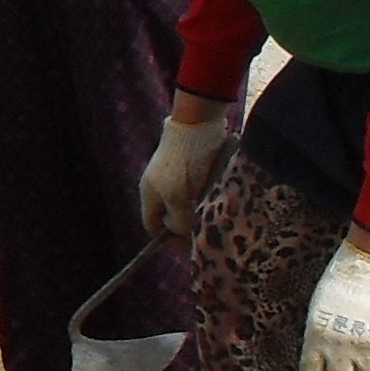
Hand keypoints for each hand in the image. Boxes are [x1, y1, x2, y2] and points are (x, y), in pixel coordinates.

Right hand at [139, 110, 230, 239]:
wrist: (198, 123)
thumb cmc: (185, 162)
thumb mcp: (178, 197)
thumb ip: (178, 220)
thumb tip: (180, 232)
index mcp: (149, 194)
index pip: (152, 226)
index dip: (167, 239)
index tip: (186, 247)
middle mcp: (160, 186)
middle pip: (170, 215)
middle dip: (186, 224)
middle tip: (204, 232)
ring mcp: (176, 174)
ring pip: (187, 202)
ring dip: (200, 210)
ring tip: (214, 214)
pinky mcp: (192, 164)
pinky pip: (199, 188)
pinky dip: (208, 195)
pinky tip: (220, 196)